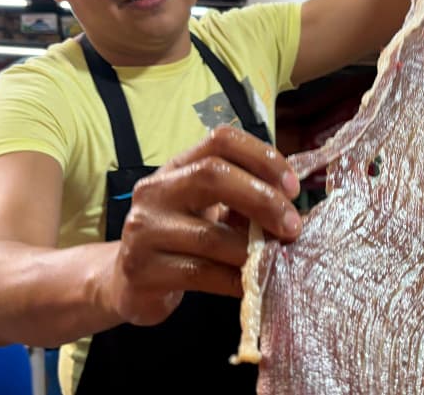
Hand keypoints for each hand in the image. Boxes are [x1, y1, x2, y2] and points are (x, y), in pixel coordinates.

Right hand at [101, 125, 301, 325]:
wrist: (129, 283)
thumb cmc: (181, 239)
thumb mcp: (207, 209)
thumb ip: (243, 198)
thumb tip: (293, 205)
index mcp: (177, 167)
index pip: (220, 139)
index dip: (262, 156)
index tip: (292, 186)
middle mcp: (155, 191)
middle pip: (213, 175)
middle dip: (262, 199)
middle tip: (292, 226)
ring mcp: (144, 230)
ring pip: (210, 235)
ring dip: (252, 249)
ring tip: (276, 259)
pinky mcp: (142, 270)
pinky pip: (199, 274)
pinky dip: (234, 280)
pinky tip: (250, 284)